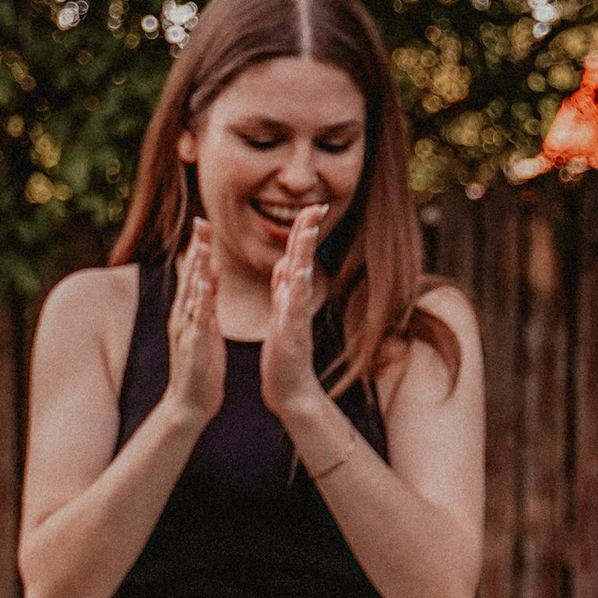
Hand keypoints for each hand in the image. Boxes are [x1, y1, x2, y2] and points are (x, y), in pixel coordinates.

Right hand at [164, 222, 223, 433]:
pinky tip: (205, 287)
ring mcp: (187, 332)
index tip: (204, 223)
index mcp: (190, 313)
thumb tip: (209, 276)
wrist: (189, 405)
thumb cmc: (200, 369)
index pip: (195, 275)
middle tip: (201, 222)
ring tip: (202, 246)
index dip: (199, 248)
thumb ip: (206, 303)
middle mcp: (184, 318)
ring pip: (192, 295)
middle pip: (190, 277)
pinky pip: (198, 321)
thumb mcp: (206, 329)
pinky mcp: (194, 347)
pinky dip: (201, 303)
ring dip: (197, 271)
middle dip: (196, 249)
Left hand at [260, 200, 334, 439]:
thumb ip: (283, 291)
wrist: (290, 392)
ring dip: (305, 255)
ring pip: (301, 280)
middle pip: (303, 261)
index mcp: (289, 298)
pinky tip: (297, 276)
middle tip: (316, 205)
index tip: (310, 206)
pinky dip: (295, 292)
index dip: (302, 232)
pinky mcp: (291, 335)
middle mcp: (296, 303)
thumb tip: (283, 264)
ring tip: (308, 230)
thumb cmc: (283, 357)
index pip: (296, 258)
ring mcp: (296, 318)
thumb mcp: (281, 316)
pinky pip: (293, 310)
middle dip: (308, 232)